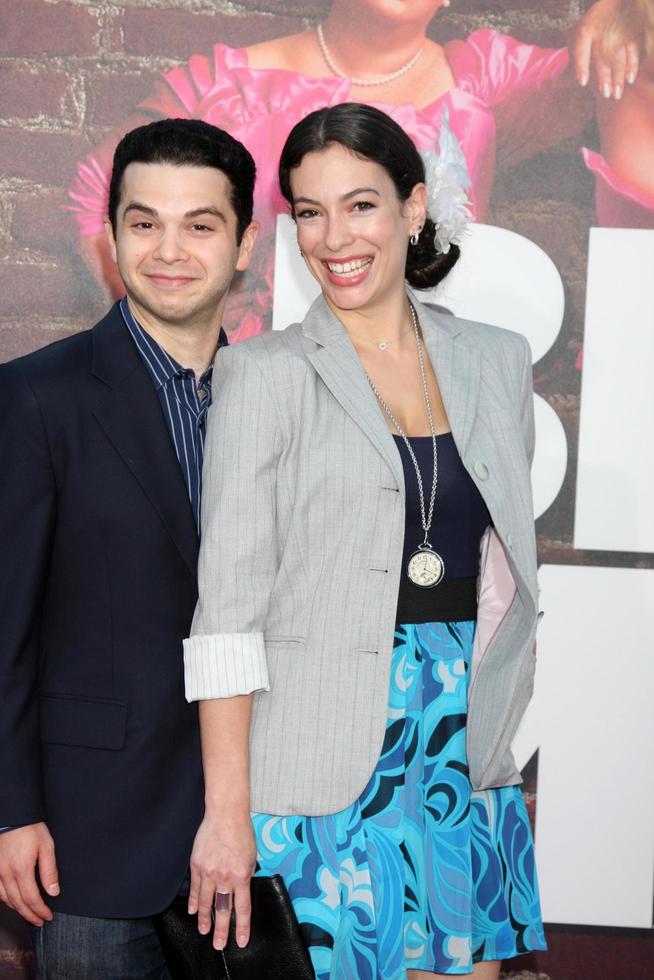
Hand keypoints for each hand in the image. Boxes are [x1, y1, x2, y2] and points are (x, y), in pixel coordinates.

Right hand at [0, 823, 58, 925]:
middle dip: (30, 915)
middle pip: (18, 903)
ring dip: (18, 910)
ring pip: (5, 900)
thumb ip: (49, 870)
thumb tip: (53, 892)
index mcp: (22, 869)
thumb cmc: (30, 828)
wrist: (12, 815)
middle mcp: (6, 873)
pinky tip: (13, 902)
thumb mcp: (46, 846)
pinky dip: (6, 900)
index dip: (40, 910)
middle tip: (39, 921)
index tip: (48, 916)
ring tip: (29, 914)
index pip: (31, 899)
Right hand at [188, 809, 255, 950]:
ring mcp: (209, 872)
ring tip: (203, 931)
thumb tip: (242, 890)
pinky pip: (194, 888)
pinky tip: (193, 911)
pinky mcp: (197, 865)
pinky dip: (194, 901)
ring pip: (205, 902)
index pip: (242, 908)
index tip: (240, 941)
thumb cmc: (242, 833)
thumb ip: (246, 875)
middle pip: (222, 910)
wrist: (225, 814)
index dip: (242, 927)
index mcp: (241, 876)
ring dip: (204, 919)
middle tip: (219, 945)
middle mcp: (225, 877)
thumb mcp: (251, 857)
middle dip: (221, 930)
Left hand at [573, 0, 639, 98]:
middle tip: (604, 94)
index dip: (581, 66)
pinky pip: (634, 52)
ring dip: (618, 77)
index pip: (581, 51)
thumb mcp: (578, 40)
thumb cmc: (592, 29)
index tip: (581, 82)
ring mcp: (618, 33)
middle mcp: (601, 32)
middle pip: (602, 58)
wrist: (618, 4)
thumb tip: (552, 85)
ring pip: (618, 58)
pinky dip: (633, 66)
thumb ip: (569, 64)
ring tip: (616, 94)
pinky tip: (629, 80)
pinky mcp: (633, 35)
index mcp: (584, 32)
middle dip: (603, 77)